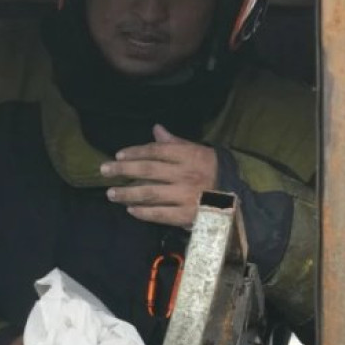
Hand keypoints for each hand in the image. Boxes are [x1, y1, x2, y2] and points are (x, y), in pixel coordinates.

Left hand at [99, 124, 217, 228]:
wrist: (240, 200)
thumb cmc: (216, 172)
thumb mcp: (200, 152)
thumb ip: (176, 143)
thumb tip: (156, 129)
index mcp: (189, 156)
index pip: (156, 151)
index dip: (135, 151)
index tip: (119, 154)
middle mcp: (185, 174)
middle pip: (148, 170)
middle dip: (123, 169)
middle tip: (104, 170)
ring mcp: (185, 196)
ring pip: (150, 193)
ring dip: (128, 193)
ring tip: (111, 193)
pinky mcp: (187, 216)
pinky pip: (161, 214)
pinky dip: (144, 213)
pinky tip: (131, 210)